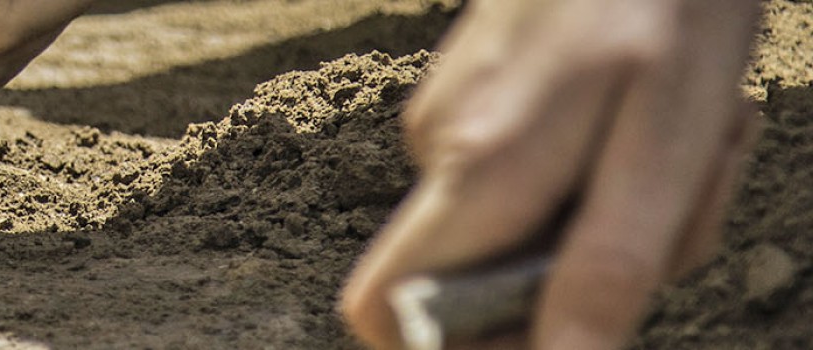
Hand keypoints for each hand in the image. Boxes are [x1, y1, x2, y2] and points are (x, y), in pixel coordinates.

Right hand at [340, 0, 761, 348]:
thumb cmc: (671, 6)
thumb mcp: (672, 147)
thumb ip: (606, 266)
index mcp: (478, 171)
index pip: (386, 310)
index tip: (547, 333)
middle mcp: (441, 149)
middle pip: (483, 279)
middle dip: (588, 270)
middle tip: (684, 198)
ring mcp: (451, 117)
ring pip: (520, 226)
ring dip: (614, 214)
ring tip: (684, 138)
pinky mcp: (477, 98)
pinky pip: (527, 176)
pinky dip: (600, 170)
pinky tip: (650, 111)